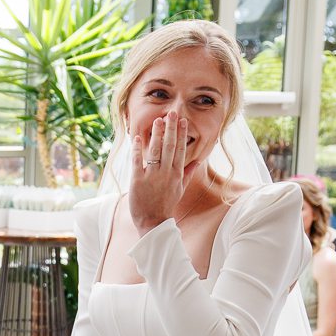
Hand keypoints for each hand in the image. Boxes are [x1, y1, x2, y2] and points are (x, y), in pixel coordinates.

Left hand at [129, 115, 195, 231]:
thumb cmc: (166, 205)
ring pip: (156, 151)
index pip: (181, 150)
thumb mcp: (180, 189)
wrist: (153, 222)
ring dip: (157, 135)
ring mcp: (152, 176)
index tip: (182, 120)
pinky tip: (138, 138)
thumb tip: (197, 161)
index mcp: (177, 174)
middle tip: (171, 113)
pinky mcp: (138, 181)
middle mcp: (166, 173)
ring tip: (158, 120)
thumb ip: (188, 174)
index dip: (181, 134)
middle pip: (170, 147)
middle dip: (171, 129)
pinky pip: (138, 162)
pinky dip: (138, 149)